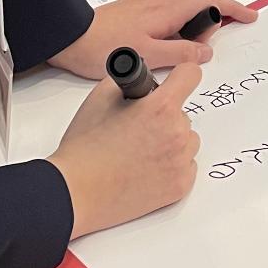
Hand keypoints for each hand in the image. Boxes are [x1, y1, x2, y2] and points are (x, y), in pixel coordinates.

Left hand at [48, 0, 256, 78]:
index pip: (209, 2)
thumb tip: (206, 51)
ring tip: (209, 26)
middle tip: (232, 24)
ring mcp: (147, 0)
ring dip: (204, 3)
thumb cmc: (104, 48)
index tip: (249, 16)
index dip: (232, 8)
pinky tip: (181, 21)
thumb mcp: (148, 58)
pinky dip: (187, 3)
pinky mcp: (137, 4)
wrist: (71, 35)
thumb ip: (180, 53)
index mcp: (167, 10)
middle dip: (221, 5)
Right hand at [50, 61, 201, 238]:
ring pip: (188, 140)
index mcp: (161, 108)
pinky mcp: (180, 186)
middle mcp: (177, 134)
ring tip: (141, 150)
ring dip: (172, 141)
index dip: (180, 76)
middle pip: (184, 114)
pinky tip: (146, 167)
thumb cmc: (85, 148)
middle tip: (139, 128)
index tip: (174, 82)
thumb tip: (144, 80)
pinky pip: (186, 165)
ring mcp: (180, 162)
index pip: (191, 75)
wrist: (77, 192)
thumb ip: (130, 80)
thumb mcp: (101, 97)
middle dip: (166, 116)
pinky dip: (172, 164)